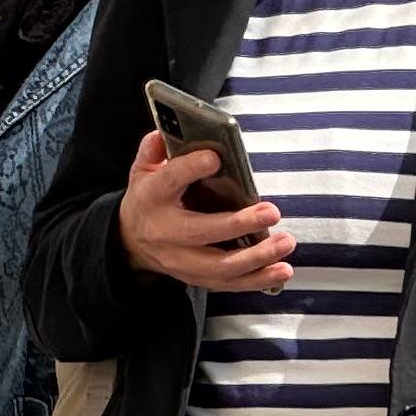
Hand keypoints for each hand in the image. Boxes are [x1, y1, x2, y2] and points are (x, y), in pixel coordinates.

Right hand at [115, 131, 291, 290]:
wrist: (131, 241)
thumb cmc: (149, 198)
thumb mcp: (143, 170)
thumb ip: (154, 150)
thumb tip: (166, 132)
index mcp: (152, 197)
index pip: (169, 180)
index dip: (190, 169)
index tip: (215, 158)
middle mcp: (165, 232)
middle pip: (201, 232)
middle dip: (239, 224)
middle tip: (271, 212)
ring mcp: (180, 260)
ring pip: (219, 266)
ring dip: (256, 257)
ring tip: (285, 242)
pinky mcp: (196, 277)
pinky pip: (228, 284)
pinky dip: (257, 279)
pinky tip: (281, 270)